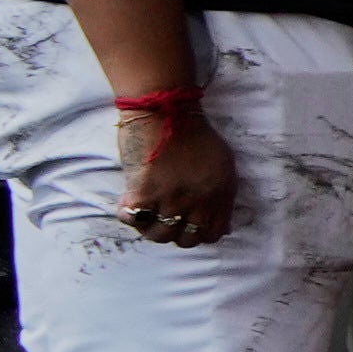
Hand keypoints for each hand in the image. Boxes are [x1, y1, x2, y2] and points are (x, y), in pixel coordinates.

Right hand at [114, 103, 236, 249]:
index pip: (212, 234)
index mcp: (220, 194)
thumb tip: (223, 227)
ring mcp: (171, 199)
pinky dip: (128, 215)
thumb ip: (223, 196)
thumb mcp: (224, 165)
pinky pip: (134, 219)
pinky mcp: (144, 191)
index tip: (186, 224)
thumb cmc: (195, 133)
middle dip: (175, 232)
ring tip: (145, 213)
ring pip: (159, 234)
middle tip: (163, 217)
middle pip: (186, 239)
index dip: (198, 233)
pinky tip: (128, 204)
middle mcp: (198, 201)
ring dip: (150, 227)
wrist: (167, 111)